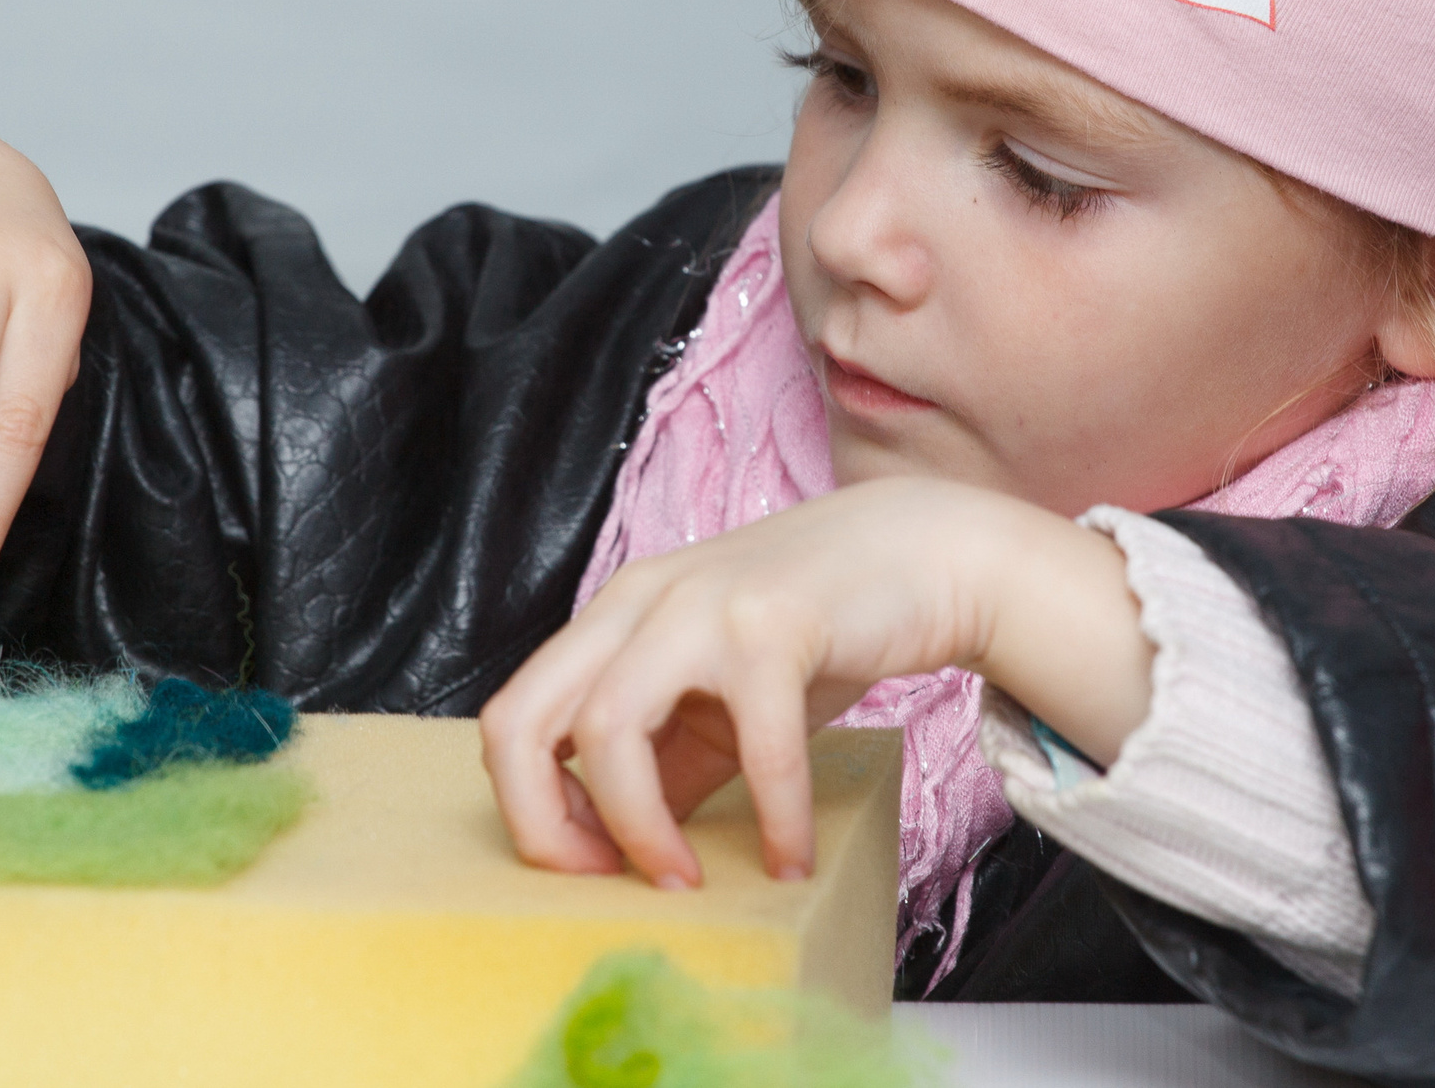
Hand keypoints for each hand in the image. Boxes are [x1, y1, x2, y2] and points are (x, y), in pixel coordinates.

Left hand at [477, 478, 1150, 889]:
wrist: (920, 553)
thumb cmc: (815, 630)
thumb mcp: (720, 697)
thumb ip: (668, 758)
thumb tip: (621, 847)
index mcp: (612, 618)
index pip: (514, 717)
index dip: (529, 809)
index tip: (587, 865)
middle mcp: (637, 601)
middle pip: (524, 720)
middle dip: (546, 825)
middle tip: (605, 882)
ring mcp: (700, 606)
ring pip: (608, 726)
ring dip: (640, 828)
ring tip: (689, 880)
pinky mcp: (774, 624)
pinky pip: (754, 745)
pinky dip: (774, 820)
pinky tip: (793, 860)